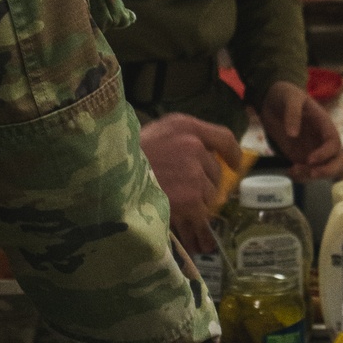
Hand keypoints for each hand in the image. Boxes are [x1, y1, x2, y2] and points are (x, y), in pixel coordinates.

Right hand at [140, 113, 242, 254]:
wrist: (108, 178)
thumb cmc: (126, 156)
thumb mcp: (154, 132)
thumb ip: (181, 138)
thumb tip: (204, 154)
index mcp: (185, 126)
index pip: (223, 136)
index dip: (232, 152)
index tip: (234, 163)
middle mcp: (194, 146)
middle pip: (216, 170)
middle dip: (205, 182)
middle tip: (184, 189)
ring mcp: (194, 172)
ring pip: (211, 192)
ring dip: (198, 200)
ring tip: (173, 199)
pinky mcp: (192, 197)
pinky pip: (203, 210)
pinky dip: (193, 216)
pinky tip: (177, 212)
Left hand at [259, 81, 342, 180]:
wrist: (272, 101)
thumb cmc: (285, 95)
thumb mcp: (290, 97)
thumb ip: (293, 112)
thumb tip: (293, 134)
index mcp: (324, 124)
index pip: (334, 143)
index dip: (326, 154)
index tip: (310, 159)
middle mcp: (322, 140)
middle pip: (338, 161)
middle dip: (328, 171)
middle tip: (311, 173)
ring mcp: (314, 150)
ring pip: (324, 170)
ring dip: (311, 176)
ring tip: (292, 170)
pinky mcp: (302, 157)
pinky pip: (308, 172)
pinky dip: (301, 177)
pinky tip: (289, 171)